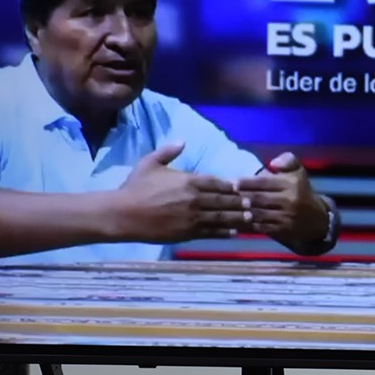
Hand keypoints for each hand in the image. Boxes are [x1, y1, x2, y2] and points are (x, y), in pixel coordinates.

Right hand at [114, 142, 250, 242]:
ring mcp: (193, 217)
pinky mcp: (188, 233)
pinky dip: (224, 232)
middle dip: (239, 201)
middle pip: (224, 200)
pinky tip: (234, 232)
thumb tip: (183, 141)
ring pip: (222, 217)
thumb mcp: (149, 163)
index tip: (239, 187)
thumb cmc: (135, 187)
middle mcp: (195, 198)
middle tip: (251, 203)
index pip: (217, 182)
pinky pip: (211, 232)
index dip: (230, 185)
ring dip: (237, 217)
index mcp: (188, 180)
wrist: (123, 214)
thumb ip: (168, 151)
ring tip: (249, 218)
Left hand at [236, 152, 327, 244]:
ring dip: (242, 211)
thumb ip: (288, 160)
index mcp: (292, 184)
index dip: (246, 182)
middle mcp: (289, 200)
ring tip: (230, 208)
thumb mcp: (299, 173)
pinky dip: (249, 225)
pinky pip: (261, 227)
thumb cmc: (302, 193)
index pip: (264, 182)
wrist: (318, 220)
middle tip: (226, 195)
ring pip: (258, 213)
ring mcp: (285, 217)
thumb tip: (273, 162)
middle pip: (259, 198)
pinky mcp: (282, 230)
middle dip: (241, 197)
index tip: (233, 183)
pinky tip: (238, 222)